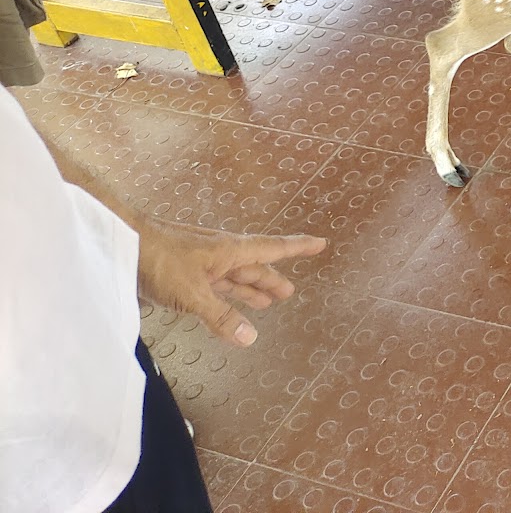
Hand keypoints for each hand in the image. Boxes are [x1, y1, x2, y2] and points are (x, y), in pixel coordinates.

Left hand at [136, 221, 325, 345]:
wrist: (121, 243)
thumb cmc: (160, 260)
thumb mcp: (193, 293)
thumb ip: (221, 316)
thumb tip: (251, 337)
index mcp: (230, 251)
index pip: (273, 248)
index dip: (297, 247)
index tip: (320, 243)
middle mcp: (220, 254)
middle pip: (253, 267)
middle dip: (271, 279)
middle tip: (288, 292)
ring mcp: (200, 263)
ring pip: (233, 277)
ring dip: (249, 289)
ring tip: (264, 302)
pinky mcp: (182, 273)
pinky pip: (213, 285)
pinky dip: (224, 297)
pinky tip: (224, 305)